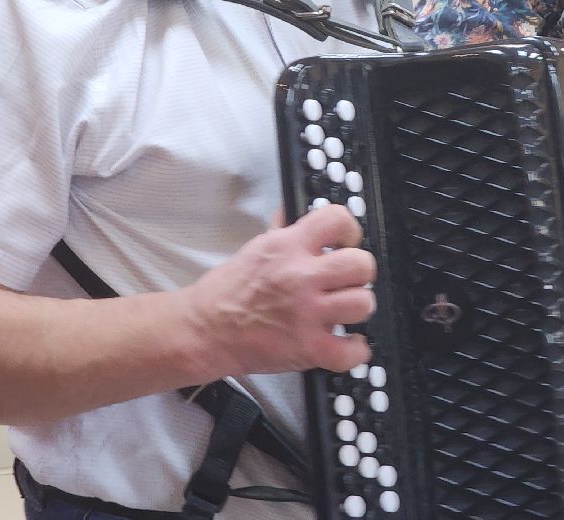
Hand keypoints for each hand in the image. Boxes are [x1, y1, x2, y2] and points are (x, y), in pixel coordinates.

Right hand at [183, 205, 375, 378]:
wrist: (201, 332)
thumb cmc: (225, 292)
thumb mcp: (255, 248)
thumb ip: (282, 231)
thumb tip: (292, 212)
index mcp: (287, 247)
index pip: (337, 219)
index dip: (350, 230)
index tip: (346, 242)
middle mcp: (300, 277)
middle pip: (361, 265)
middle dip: (360, 272)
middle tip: (347, 280)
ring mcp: (305, 314)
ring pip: (362, 303)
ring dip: (357, 307)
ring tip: (344, 310)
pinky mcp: (306, 348)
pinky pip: (350, 351)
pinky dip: (354, 350)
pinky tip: (346, 343)